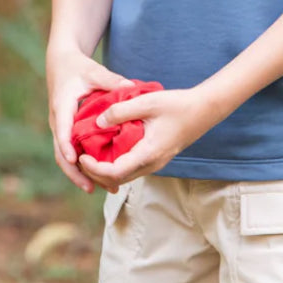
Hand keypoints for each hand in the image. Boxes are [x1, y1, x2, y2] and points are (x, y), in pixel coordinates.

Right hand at [46, 45, 134, 194]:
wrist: (60, 63)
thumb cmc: (78, 67)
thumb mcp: (94, 71)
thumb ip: (111, 80)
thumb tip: (131, 87)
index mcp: (62, 106)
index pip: (63, 130)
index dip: (68, 146)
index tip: (75, 160)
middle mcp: (57, 121)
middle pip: (61, 153)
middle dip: (75, 172)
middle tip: (92, 188)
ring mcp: (60, 128)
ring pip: (64, 157)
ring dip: (78, 174)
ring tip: (97, 189)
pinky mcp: (65, 131)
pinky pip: (70, 153)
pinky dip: (80, 166)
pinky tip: (96, 177)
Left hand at [76, 86, 219, 187]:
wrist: (204, 110)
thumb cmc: (177, 104)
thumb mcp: (146, 102)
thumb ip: (120, 111)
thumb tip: (97, 122)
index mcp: (148, 153)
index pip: (115, 173)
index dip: (94, 168)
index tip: (81, 155)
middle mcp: (152, 164)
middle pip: (116, 180)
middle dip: (95, 173)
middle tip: (79, 156)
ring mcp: (155, 164)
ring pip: (124, 177)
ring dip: (104, 171)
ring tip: (89, 155)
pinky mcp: (156, 159)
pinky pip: (131, 168)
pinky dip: (115, 165)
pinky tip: (106, 151)